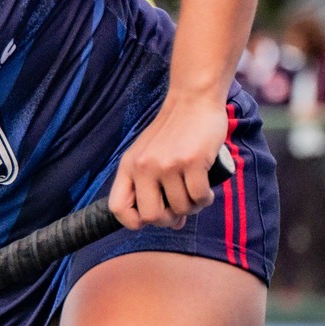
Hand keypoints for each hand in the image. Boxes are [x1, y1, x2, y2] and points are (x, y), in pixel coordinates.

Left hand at [110, 92, 228, 228]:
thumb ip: (155, 189)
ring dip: (193, 207)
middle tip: (180, 208)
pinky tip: (207, 192)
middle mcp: (144, 167)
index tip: (153, 216)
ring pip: (181, 208)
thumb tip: (174, 224)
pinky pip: (199, 197)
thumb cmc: (173, 132)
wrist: (193, 100)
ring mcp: (167, 164)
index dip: (134, 221)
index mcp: (128, 167)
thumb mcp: (152, 157)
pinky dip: (206, 200)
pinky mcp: (191, 161)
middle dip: (169, 219)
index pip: (117, 208)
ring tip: (196, 195)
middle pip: (151, 216)